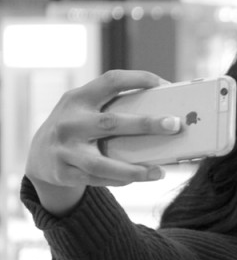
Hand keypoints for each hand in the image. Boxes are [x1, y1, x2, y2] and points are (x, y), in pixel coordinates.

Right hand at [25, 70, 177, 215]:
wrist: (39, 154)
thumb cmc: (78, 128)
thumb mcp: (86, 110)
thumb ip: (114, 109)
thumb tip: (163, 115)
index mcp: (78, 98)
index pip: (110, 81)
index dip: (138, 79)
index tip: (164, 85)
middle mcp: (70, 122)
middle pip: (111, 123)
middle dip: (145, 124)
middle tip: (175, 125)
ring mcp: (64, 149)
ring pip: (102, 163)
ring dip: (134, 169)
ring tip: (160, 172)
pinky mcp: (63, 172)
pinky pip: (97, 179)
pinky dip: (120, 180)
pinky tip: (138, 178)